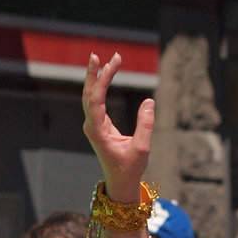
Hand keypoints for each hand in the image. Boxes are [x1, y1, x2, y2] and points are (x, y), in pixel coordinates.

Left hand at [81, 52, 153, 198]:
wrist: (120, 183)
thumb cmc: (130, 168)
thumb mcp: (142, 148)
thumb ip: (145, 125)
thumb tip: (150, 101)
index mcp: (97, 131)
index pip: (95, 100)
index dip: (101, 80)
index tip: (110, 64)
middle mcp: (92, 126)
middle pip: (88, 94)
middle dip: (94, 74)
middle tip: (97, 55)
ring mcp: (94, 125)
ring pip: (90, 97)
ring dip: (96, 78)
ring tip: (102, 60)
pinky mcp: (99, 125)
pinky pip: (97, 101)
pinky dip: (100, 86)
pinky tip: (105, 74)